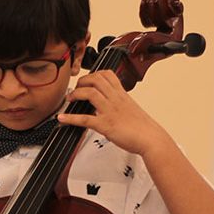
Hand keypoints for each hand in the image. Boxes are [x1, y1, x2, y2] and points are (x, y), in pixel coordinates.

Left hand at [57, 70, 172, 157]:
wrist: (151, 139)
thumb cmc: (143, 127)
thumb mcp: (131, 109)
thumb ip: (119, 104)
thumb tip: (109, 107)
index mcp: (122, 94)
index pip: (107, 74)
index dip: (94, 74)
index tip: (87, 80)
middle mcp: (115, 99)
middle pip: (96, 79)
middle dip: (82, 81)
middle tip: (76, 88)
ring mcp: (110, 111)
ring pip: (90, 93)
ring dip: (76, 93)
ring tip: (70, 99)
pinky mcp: (106, 125)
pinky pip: (85, 119)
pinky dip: (71, 118)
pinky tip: (62, 119)